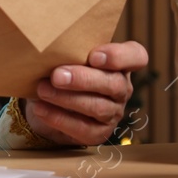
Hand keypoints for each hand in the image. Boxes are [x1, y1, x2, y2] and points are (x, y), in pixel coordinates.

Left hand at [24, 41, 147, 146]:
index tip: (94, 56)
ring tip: (43, 90)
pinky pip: (82, 128)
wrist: (43, 102)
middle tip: (56, 76)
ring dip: (67, 98)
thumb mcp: (64, 57)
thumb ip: (67, 50)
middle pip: (113, 84)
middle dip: (83, 79)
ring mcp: (112, 112)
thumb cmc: (58, 70)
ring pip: (97, 107)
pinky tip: (41, 108)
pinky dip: (58, 118)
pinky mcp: (98, 133)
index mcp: (118, 64)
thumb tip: (48, 45)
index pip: (136, 56)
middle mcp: (121, 88)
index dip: (120, 56)